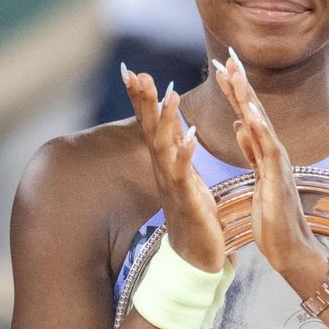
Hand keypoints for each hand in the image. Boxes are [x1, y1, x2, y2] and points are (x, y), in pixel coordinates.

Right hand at [122, 65, 224, 271]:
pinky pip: (185, 176)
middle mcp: (165, 171)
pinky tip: (189, 139)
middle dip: (144, 102)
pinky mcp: (188, 201)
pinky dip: (186, 156)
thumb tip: (170, 123)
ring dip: (166, 121)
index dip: (142, 99)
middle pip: (151, 130)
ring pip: (165, 148)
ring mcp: (174, 185)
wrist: (196, 257)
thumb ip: (176, 148)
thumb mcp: (185, 174)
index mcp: (166, 162)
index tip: (132, 71)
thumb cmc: (192, 213)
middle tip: (137, 74)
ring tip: (167, 95)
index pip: (151, 124)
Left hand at [210, 53, 328, 291]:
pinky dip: (258, 128)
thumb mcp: (257, 178)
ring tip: (235, 73)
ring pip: (261, 123)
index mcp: (265, 153)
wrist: (292, 249)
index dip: (235, 91)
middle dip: (241, 84)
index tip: (222, 68)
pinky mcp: (277, 178)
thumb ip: (251, 151)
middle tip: (227, 56)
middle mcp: (274, 153)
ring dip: (247, 97)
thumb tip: (240, 126)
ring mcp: (278, 163)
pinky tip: (247, 111)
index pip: (248, 116)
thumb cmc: (275, 219)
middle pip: (254, 112)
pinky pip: (267, 148)